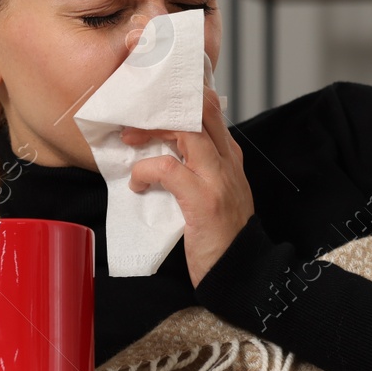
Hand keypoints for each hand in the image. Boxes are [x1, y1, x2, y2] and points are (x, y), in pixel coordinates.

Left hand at [122, 83, 254, 286]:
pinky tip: (137, 184)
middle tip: (134, 122)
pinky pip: (168, 168)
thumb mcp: (214, 193)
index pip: (209, 109)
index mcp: (230, 157)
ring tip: (130, 143)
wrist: (241, 272)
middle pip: (200, 110)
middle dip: (162, 108)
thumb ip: (197, 169)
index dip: (180, 99)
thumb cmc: (222, 236)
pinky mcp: (203, 199)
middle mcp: (227, 161)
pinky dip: (145, 171)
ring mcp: (217, 178)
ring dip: (150, 132)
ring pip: (186, 131)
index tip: (151, 106)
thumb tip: (162, 150)